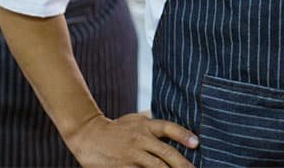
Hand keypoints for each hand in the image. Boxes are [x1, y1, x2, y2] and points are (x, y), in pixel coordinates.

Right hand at [64, 113, 197, 167]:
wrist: (88, 135)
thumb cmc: (115, 128)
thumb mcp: (135, 120)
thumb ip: (153, 125)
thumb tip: (174, 130)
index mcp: (145, 125)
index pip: (168, 128)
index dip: (183, 135)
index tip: (196, 143)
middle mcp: (140, 139)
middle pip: (166, 153)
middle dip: (183, 164)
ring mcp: (131, 154)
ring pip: (156, 167)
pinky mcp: (122, 167)